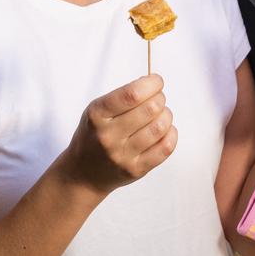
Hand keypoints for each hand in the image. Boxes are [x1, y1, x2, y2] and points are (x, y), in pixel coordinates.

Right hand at [60, 75, 176, 196]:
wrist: (83, 174)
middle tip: (158, 98)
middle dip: (160, 98)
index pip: (131, 94)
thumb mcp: (97, 111)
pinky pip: (165, 148)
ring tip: (161, 114)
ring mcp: (122, 155)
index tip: (157, 81)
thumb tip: (152, 83)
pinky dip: (171, 133)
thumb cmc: (95, 134)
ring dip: (166, 115)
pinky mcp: (136, 170)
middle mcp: (108, 136)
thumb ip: (122, 96)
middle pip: (149, 109)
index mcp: (97, 116)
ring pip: (159, 127)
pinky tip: (165, 129)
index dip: (151, 84)